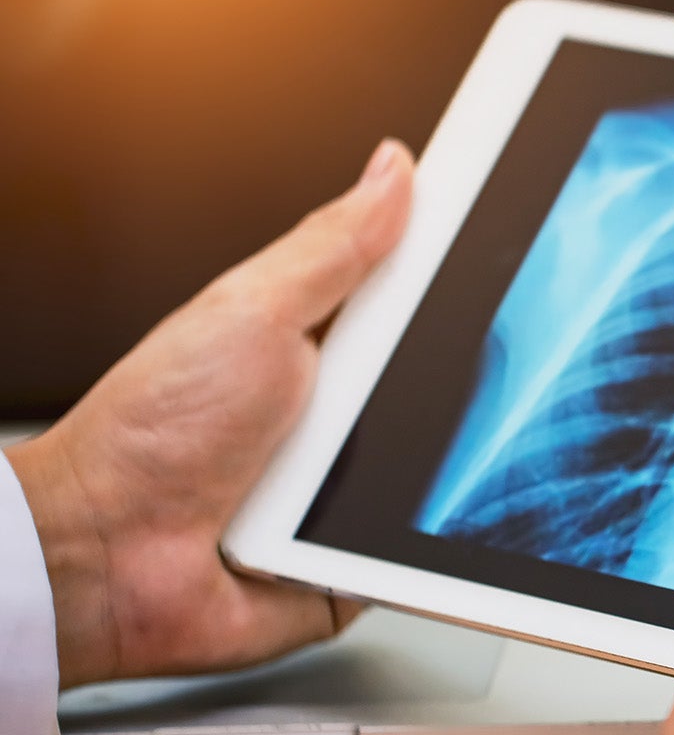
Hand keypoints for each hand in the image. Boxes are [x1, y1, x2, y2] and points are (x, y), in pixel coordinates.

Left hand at [4, 139, 413, 686]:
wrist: (105, 560)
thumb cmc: (150, 435)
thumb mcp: (251, 312)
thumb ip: (332, 247)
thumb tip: (394, 171)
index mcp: (324, 344)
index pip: (420, 298)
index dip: (467, 275)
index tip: (506, 246)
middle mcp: (346, 415)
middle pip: (450, 384)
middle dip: (452, 384)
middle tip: (385, 386)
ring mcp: (356, 491)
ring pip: (444, 472)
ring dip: (424, 476)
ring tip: (347, 473)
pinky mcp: (362, 563)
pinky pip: (420, 554)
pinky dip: (412, 550)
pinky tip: (378, 535)